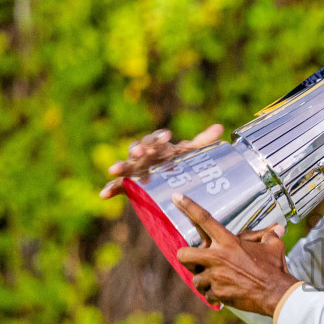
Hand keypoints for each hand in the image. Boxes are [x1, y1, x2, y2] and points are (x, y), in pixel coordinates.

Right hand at [99, 123, 225, 198]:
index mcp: (158, 146)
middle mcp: (144, 155)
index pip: (156, 139)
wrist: (170, 177)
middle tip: (142, 151)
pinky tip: (103, 195)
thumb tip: (220, 128)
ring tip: (114, 169)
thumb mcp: (192, 153)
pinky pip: (117, 186)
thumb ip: (203, 142)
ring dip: (121, 166)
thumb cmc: (179, 161)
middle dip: (138, 149)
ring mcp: (135, 169)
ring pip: (126, 166)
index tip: (167, 136)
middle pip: (138, 149)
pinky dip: (110, 189)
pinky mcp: (128, 184)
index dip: (160, 137)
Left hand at [173, 194, 299, 315]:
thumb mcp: (273, 246)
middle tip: (196, 260)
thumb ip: (268, 236)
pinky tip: (226, 292)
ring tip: (219, 280)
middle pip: (183, 254)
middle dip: (187, 257)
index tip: (176, 197)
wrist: (276, 294)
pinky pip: (207, 295)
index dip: (188, 206)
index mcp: (228, 242)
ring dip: (204, 280)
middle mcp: (217, 258)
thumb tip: (278, 228)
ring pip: (195, 279)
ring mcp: (215, 277)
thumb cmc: (275, 268)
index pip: (204, 219)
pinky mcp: (217, 293)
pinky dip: (215, 295)